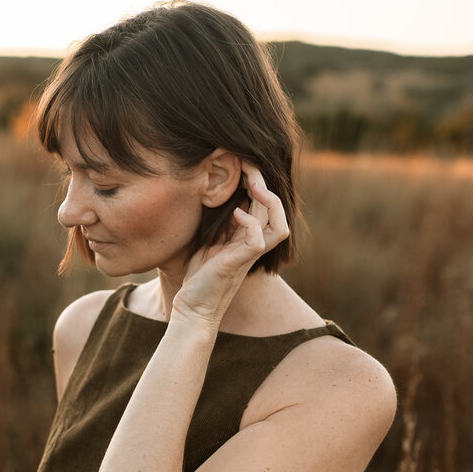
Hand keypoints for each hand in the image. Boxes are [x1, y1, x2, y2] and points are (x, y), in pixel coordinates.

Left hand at [173, 160, 288, 327]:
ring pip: (280, 225)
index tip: (241, 163)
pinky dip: (251, 222)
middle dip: (264, 182)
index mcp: (248, 237)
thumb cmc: (198, 276)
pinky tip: (235, 214)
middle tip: (247, 163)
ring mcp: (249, 255)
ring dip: (270, 201)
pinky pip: (259, 239)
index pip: (266, 206)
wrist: (192, 308)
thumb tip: (214, 192)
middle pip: (276, 210)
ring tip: (253, 185)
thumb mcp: (208, 240)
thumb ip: (219, 221)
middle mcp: (254, 244)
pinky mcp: (239, 263)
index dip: (259, 183)